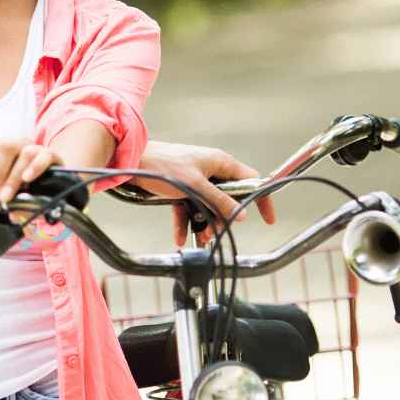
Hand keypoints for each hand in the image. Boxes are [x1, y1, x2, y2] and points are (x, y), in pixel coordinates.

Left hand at [0, 139, 63, 202]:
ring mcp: (35, 148)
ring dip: (13, 177)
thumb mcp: (1, 184)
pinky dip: (35, 167)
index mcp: (2, 146)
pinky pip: (45, 156)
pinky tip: (27, 179)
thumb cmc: (18, 186)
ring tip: (7, 196)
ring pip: (25, 153)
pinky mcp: (51, 156)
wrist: (45, 188)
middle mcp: (18, 143)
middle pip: (4, 148)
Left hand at [136, 140, 276, 246]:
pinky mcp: (180, 188)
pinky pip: (189, 207)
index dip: (260, 199)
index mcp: (221, 163)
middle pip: (227, 199)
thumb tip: (241, 214)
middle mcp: (210, 170)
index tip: (266, 218)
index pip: (251, 181)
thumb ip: (219, 200)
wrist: (132, 162)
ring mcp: (195, 179)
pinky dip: (186, 221)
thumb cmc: (163, 166)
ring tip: (200, 237)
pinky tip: (179, 237)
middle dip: (222, 219)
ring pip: (208, 205)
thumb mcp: (195, 186)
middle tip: (215, 232)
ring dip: (204, 223)